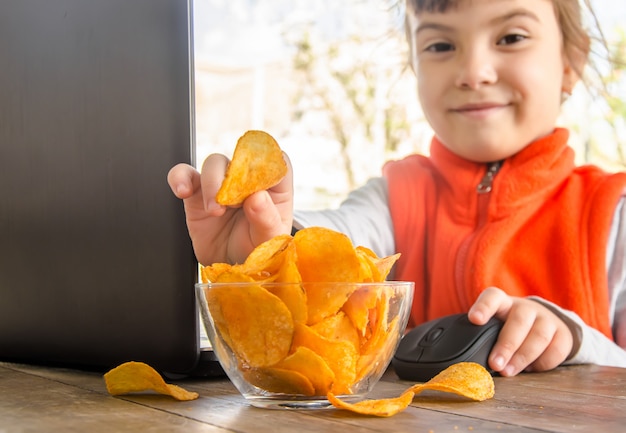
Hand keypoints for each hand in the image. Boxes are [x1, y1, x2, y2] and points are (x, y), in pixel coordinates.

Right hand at [166, 152, 293, 264]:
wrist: (231, 267)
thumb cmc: (258, 250)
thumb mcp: (270, 240)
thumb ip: (267, 219)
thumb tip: (257, 197)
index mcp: (275, 186)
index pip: (275, 159)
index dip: (265, 162)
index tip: (255, 180)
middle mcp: (248, 180)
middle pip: (240, 157)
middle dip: (233, 176)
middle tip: (229, 203)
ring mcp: (222, 184)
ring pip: (214, 163)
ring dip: (211, 183)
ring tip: (213, 211)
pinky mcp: (198, 193)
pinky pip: (185, 174)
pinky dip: (180, 177)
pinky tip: (182, 190)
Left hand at [467, 287, 573, 376]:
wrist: (543, 324)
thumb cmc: (507, 328)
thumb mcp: (493, 325)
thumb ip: (482, 336)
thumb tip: (466, 358)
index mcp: (502, 302)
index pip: (492, 297)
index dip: (484, 307)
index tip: (474, 319)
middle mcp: (525, 307)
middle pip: (518, 321)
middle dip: (506, 345)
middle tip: (495, 364)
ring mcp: (546, 319)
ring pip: (539, 336)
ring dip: (523, 357)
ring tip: (509, 371)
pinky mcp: (563, 334)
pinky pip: (556, 349)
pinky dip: (543, 363)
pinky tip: (529, 370)